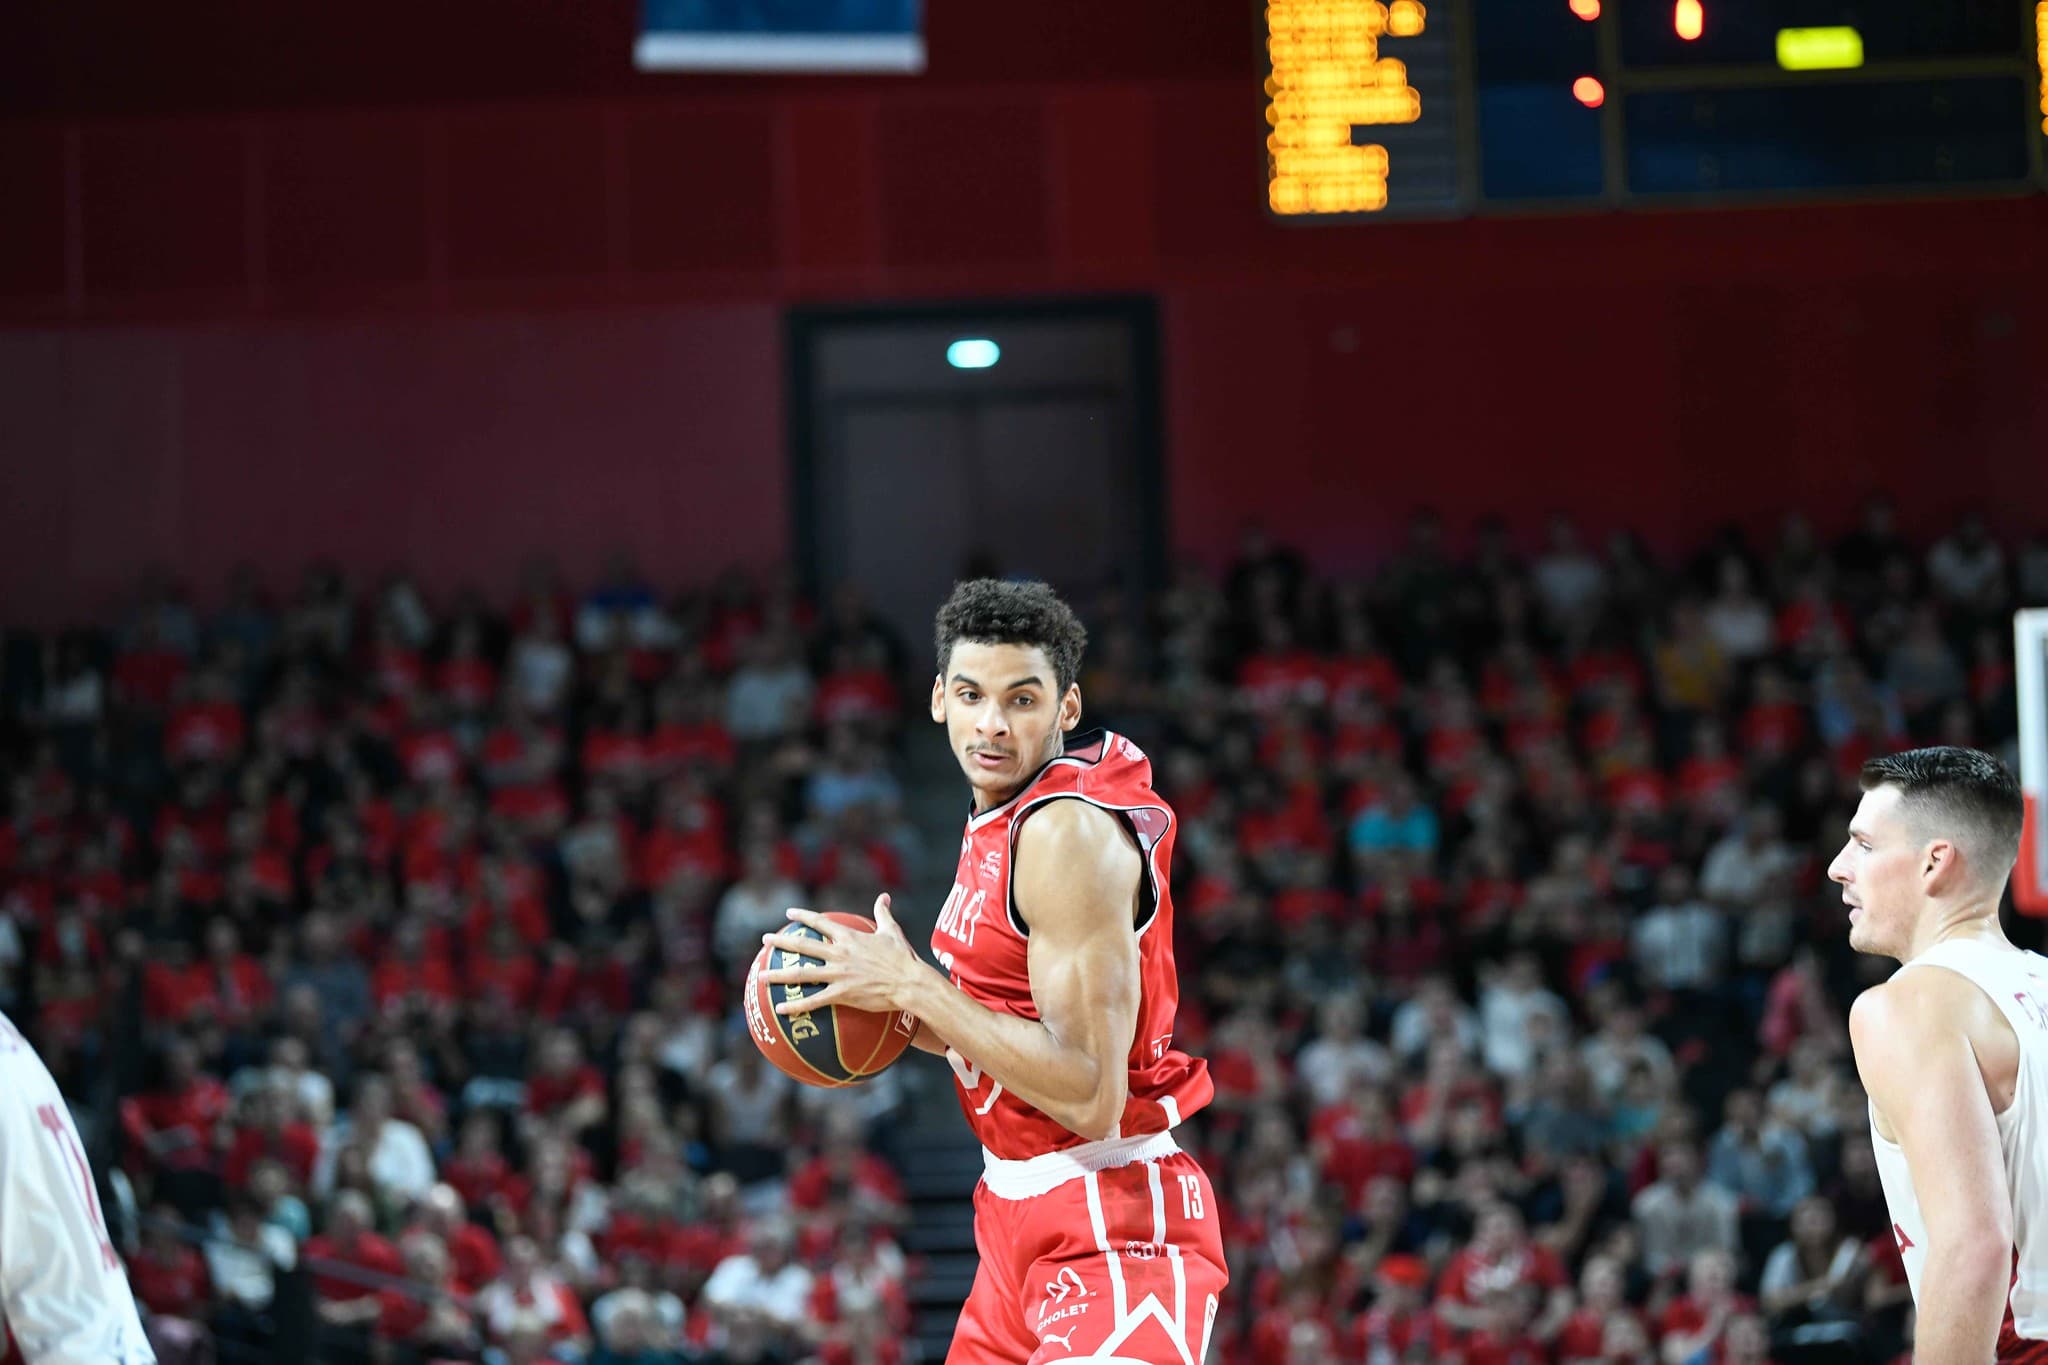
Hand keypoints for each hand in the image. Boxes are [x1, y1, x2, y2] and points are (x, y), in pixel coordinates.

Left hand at [761, 894, 925, 1015]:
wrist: (909, 983)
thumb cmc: (903, 958)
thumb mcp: (892, 931)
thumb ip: (884, 913)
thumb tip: (884, 896)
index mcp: (849, 937)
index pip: (820, 923)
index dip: (803, 917)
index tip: (788, 914)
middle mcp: (839, 954)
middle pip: (803, 946)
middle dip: (781, 942)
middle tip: (765, 940)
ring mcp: (838, 974)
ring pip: (802, 974)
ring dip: (779, 974)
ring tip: (761, 976)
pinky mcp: (842, 994)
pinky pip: (814, 1000)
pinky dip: (796, 1005)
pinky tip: (780, 1008)